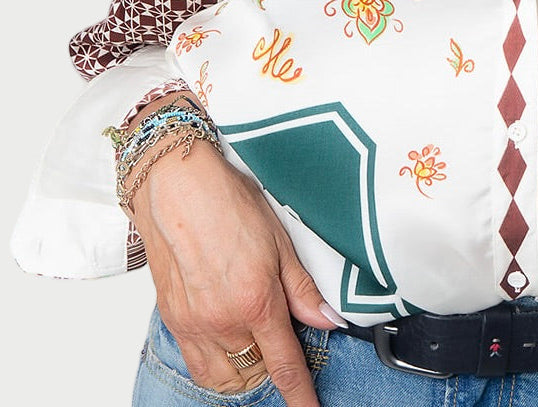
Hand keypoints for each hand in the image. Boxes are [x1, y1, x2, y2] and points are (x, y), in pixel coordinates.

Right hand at [130, 138, 343, 404]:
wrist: (177, 187)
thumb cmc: (228, 202)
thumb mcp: (280, 239)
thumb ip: (302, 288)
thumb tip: (327, 319)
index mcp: (256, 300)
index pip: (284, 365)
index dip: (300, 397)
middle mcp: (223, 321)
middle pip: (255, 374)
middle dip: (273, 369)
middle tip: (284, 346)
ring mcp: (194, 324)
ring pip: (224, 378)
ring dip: (246, 373)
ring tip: (258, 350)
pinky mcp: (173, 320)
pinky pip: (197, 366)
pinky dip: (217, 367)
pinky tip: (228, 346)